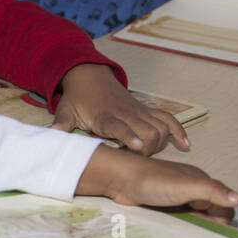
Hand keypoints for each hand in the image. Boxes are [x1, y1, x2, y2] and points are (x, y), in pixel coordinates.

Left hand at [53, 63, 189, 155]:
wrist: (91, 77)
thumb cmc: (77, 98)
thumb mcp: (65, 110)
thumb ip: (61, 124)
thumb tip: (52, 135)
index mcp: (105, 116)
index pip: (120, 127)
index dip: (129, 136)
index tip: (136, 147)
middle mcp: (126, 113)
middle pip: (147, 132)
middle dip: (146, 150)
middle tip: (135, 160)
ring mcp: (139, 111)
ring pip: (160, 127)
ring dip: (160, 143)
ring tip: (150, 154)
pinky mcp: (147, 110)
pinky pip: (168, 118)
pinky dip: (179, 130)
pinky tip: (186, 145)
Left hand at [76, 145, 237, 219]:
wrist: (119, 178)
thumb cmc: (153, 179)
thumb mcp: (187, 185)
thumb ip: (212, 191)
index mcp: (201, 182)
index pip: (224, 205)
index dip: (222, 217)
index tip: (211, 224)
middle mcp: (191, 190)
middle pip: (211, 213)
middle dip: (210, 223)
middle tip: (197, 228)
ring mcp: (176, 198)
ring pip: (194, 217)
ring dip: (195, 226)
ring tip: (186, 230)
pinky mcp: (162, 206)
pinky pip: (178, 218)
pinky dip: (181, 225)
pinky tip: (175, 229)